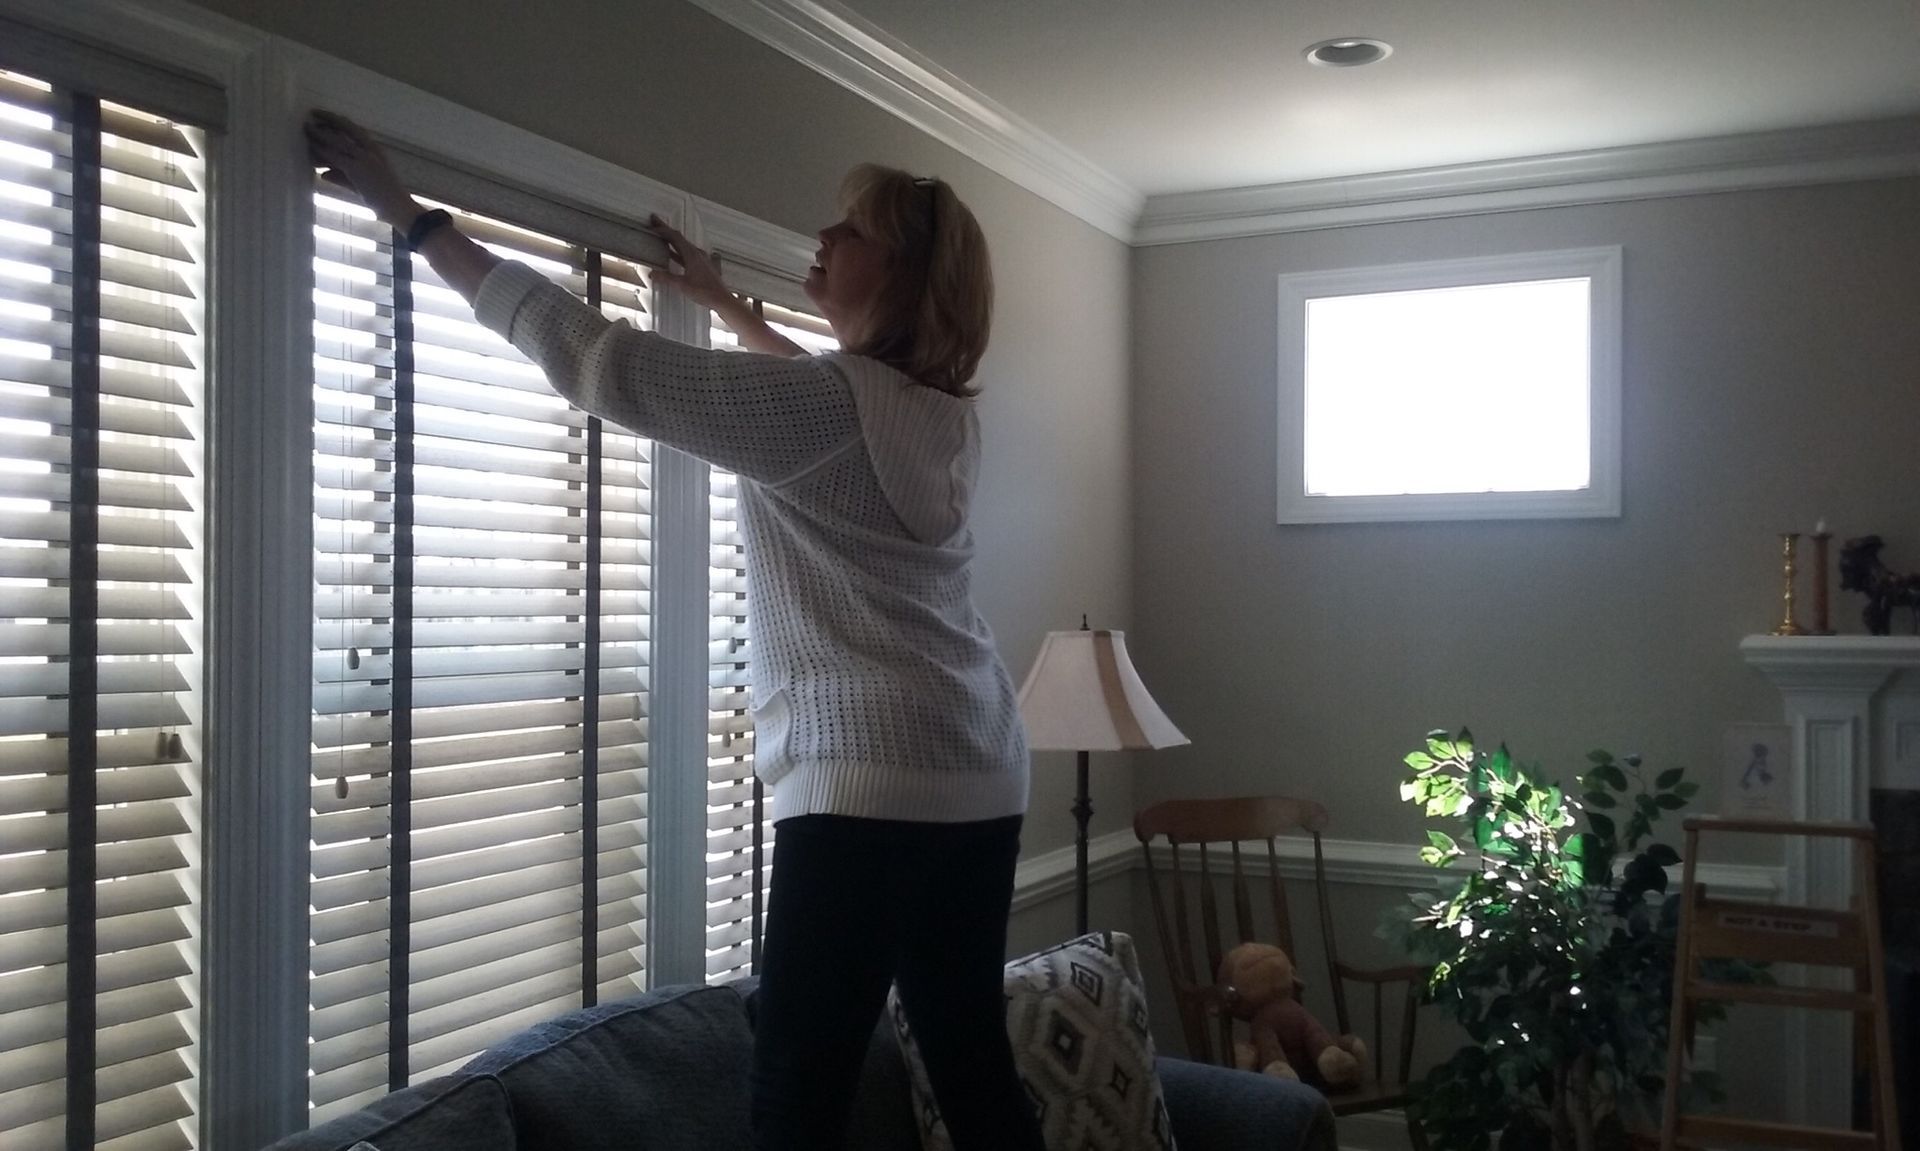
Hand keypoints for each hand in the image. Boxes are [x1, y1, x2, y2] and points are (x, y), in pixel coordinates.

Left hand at [306, 110, 417, 229]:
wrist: (399, 207)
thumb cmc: (385, 198)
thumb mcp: (363, 182)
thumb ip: (342, 176)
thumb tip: (323, 174)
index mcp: (376, 150)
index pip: (356, 130)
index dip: (341, 121)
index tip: (328, 116)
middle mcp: (371, 150)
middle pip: (347, 127)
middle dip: (330, 117)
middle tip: (315, 112)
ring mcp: (364, 158)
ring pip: (338, 140)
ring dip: (321, 132)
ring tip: (307, 127)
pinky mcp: (356, 169)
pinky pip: (334, 156)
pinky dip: (321, 150)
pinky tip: (312, 146)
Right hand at [651, 215, 736, 310]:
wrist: (721, 299)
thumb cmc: (707, 292)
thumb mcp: (682, 285)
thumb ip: (666, 278)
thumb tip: (654, 273)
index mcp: (692, 254)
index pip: (675, 236)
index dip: (663, 229)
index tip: (653, 225)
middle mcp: (697, 254)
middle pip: (679, 238)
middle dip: (666, 230)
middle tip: (655, 223)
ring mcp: (701, 259)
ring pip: (683, 245)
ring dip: (671, 240)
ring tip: (661, 237)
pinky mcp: (702, 266)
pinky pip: (687, 254)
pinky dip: (677, 252)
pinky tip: (672, 255)